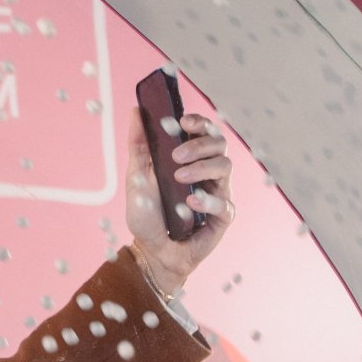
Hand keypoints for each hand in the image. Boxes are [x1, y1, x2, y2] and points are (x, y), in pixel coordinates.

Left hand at [123, 95, 234, 293]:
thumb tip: (136, 111)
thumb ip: (138, 145)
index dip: (199, 123)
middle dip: (200, 144)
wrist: (150, 249)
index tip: (183, 122)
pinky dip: (208, 200)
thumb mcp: (136, 176)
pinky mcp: (222, 217)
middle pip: (219, 145)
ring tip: (180, 178)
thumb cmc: (147, 213)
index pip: (205, 132)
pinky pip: (225, 203)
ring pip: (225, 167)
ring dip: (202, 168)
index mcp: (191, 159)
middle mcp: (208, 173)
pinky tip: (190, 202)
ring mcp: (218, 193)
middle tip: (177, 156)